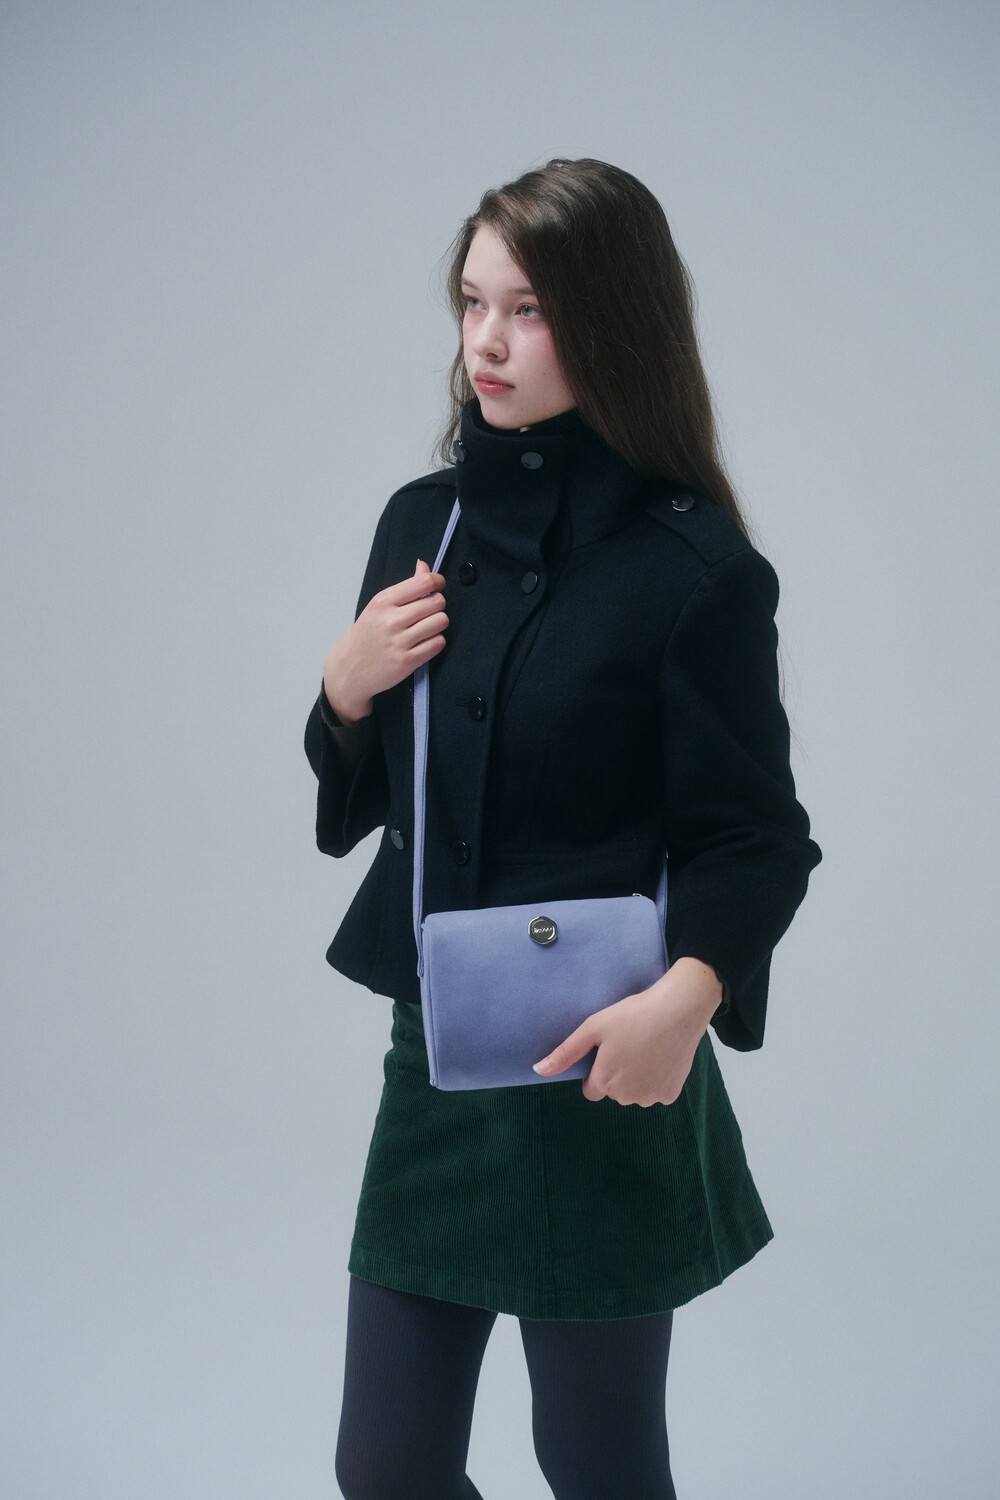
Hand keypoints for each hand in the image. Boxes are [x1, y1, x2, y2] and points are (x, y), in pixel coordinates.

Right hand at [323, 559, 447, 723]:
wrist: (347, 670)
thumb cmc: (364, 637)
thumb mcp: (378, 607)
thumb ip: (405, 587)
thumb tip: (424, 567)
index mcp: (383, 602)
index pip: (424, 582)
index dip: (437, 581)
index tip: (438, 585)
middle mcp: (391, 620)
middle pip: (437, 602)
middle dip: (437, 605)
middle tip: (428, 611)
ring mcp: (399, 642)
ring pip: (441, 622)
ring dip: (438, 624)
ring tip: (426, 628)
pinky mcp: (407, 661)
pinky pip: (438, 643)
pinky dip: (435, 641)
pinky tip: (423, 642)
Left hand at [531, 957, 723, 1105]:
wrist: (679, 1009)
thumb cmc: (633, 1015)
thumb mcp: (593, 1028)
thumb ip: (565, 1053)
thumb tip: (537, 1070)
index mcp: (604, 1082)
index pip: (592, 1089)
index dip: (597, 1070)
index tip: (608, 1051)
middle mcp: (627, 1097)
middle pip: (614, 1092)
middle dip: (617, 1074)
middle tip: (628, 1044)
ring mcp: (651, 1098)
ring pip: (636, 1093)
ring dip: (637, 1078)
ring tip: (645, 1047)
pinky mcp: (671, 1095)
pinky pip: (657, 1091)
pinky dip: (657, 1078)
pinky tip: (661, 1055)